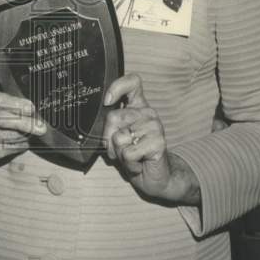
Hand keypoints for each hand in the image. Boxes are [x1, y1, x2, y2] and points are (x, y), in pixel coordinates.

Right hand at [0, 90, 46, 179]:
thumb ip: (9, 102)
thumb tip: (33, 110)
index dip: (16, 104)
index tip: (32, 108)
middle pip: (1, 119)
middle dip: (24, 123)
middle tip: (41, 127)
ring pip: (8, 136)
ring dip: (25, 135)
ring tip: (33, 133)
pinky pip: (8, 149)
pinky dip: (20, 145)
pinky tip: (22, 142)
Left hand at [102, 74, 199, 205]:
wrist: (155, 177)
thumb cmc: (133, 155)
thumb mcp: (117, 137)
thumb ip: (111, 125)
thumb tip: (101, 121)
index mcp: (138, 106)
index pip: (132, 82)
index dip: (117, 87)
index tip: (107, 100)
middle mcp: (148, 113)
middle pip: (114, 116)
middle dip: (108, 138)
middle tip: (120, 149)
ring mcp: (155, 126)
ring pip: (119, 137)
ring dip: (119, 153)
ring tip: (132, 157)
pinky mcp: (158, 143)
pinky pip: (128, 153)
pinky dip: (129, 164)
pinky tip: (138, 164)